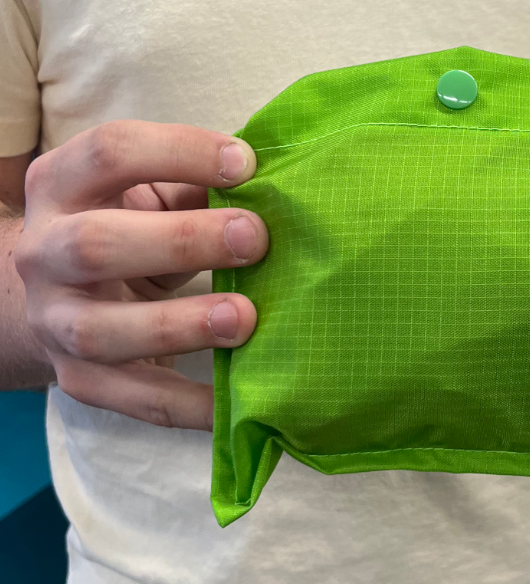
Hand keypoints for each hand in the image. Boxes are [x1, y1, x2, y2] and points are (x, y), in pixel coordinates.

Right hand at [15, 121, 267, 429]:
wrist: (57, 296)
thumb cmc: (129, 228)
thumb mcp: (149, 196)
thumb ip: (198, 188)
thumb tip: (278, 187)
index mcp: (63, 184)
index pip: (110, 152)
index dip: (180, 153)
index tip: (247, 165)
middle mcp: (44, 251)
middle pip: (96, 244)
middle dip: (183, 240)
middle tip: (255, 238)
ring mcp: (55, 322)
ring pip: (102, 330)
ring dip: (178, 325)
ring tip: (244, 318)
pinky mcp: (80, 379)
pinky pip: (133, 399)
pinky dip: (188, 405)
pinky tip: (236, 401)